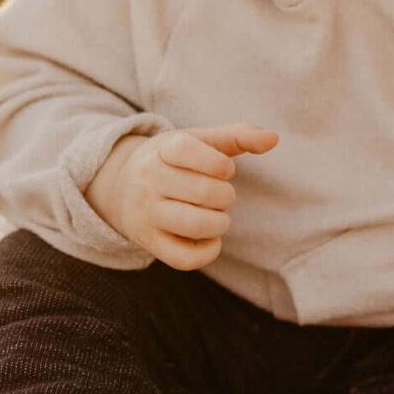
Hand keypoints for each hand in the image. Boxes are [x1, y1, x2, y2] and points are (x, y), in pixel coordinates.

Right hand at [87, 121, 278, 270]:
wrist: (120, 187)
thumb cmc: (173, 161)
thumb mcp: (197, 140)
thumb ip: (237, 135)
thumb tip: (274, 138)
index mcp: (161, 150)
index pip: (188, 150)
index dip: (219, 163)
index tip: (223, 169)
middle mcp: (148, 181)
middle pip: (203, 192)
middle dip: (225, 195)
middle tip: (221, 195)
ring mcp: (146, 214)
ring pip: (195, 226)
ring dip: (220, 223)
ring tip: (218, 216)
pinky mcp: (149, 243)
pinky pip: (184, 258)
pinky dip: (208, 252)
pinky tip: (211, 239)